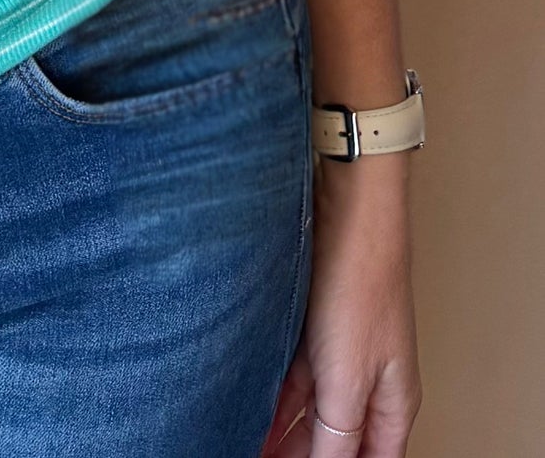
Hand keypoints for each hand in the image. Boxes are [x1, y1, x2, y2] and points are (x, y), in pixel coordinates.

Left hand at [261, 157, 421, 454]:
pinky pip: (296, 379)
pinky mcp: (317, 327)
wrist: (349, 211)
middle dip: (306, 455)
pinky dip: (276, 400)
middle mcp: (371, 383)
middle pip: (341, 442)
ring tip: (251, 444)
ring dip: (285, 432)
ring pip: (315, 412)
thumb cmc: (361, 284)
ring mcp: (343, 354)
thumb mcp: (347, 380)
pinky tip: (252, 411)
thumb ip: (337, 437)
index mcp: (393, 406)